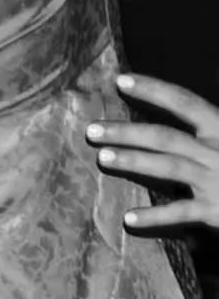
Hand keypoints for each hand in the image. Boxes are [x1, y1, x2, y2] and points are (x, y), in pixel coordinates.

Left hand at [93, 74, 218, 231]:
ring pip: (169, 166)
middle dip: (127, 131)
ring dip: (134, 161)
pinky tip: (128, 218)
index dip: (152, 89)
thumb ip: (204, 127)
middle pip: (165, 136)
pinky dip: (155, 216)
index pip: (184, 101)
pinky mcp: (215, 209)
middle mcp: (216, 149)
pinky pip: (181, 212)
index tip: (121, 80)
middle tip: (92, 130)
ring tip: (102, 158)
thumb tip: (173, 113)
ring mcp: (215, 179)